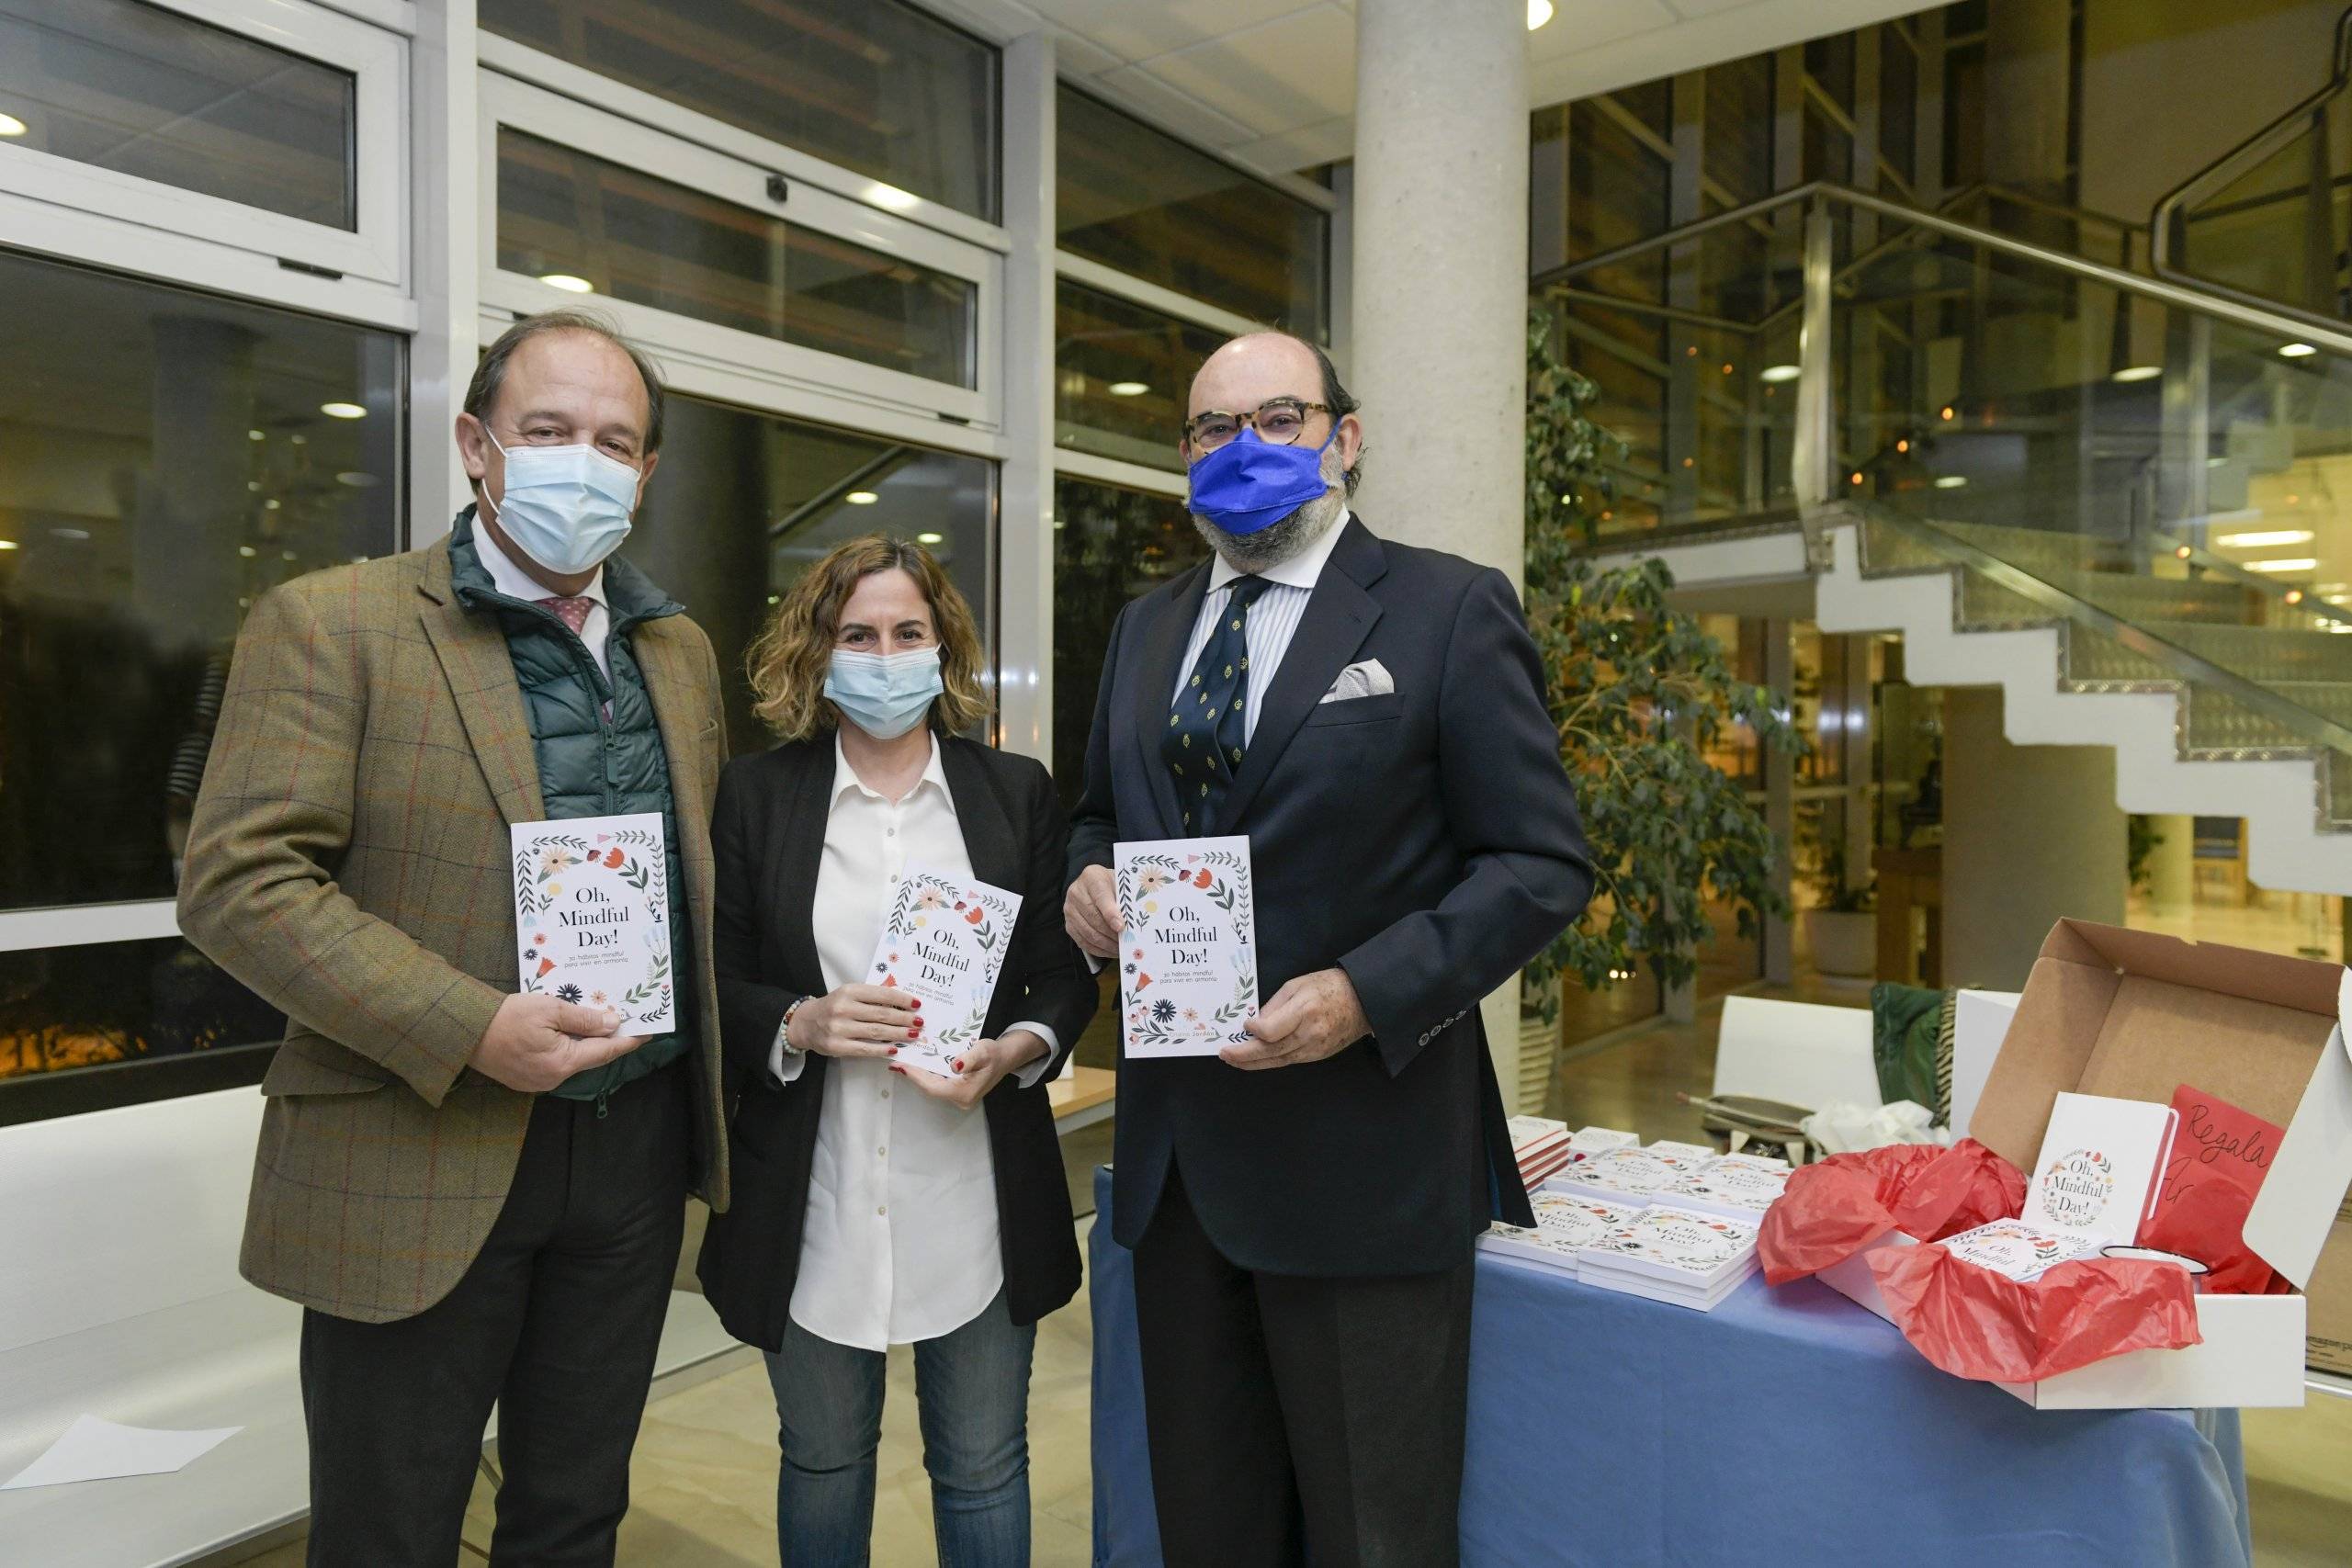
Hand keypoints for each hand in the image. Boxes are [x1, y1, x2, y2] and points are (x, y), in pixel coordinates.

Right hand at [472, 994, 648, 1092]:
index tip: (648, 1032)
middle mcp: (553, 1079)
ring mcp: (539, 1082)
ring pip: (573, 1061)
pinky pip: (555, 1063)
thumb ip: (584, 1018)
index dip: (628, 1040)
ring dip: (586, 1043)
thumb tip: (613, 1024)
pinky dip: (566, 1048)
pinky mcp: (526, 1079)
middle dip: (608, 1040)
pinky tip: (570, 1032)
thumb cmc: (507, 1017)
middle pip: (591, 1057)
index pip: (606, 1052)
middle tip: (627, 1022)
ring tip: (599, 1022)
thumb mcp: (550, 1009)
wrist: (465, 1031)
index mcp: (562, 1063)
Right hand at [791, 983, 920, 1060]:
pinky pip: (865, 1048)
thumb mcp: (849, 994)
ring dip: (898, 1033)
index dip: (902, 999)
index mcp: (849, 991)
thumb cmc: (834, 1007)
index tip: (917, 1004)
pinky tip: (896, 1048)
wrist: (805, 1023)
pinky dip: (882, 1049)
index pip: (881, 994)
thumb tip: (902, 1003)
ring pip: (876, 1031)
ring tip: (913, 1034)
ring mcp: (839, 1028)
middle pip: (881, 1014)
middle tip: (920, 1022)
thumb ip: (871, 997)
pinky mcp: (837, 1046)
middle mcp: (843, 1008)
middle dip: (904, 1018)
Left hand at [896, 1029, 1048, 1109]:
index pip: (933, 1087)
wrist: (1006, 1058)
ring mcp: (959, 1097)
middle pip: (930, 1088)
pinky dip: (927, 1074)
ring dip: (919, 1074)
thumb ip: (968, 1059)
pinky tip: (918, 1064)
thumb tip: (954, 1066)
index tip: (900, 1066)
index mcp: (964, 1093)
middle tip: (897, 1061)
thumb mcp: (982, 1051)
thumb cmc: (994, 1054)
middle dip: (913, 1075)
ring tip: (904, 1061)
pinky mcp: (958, 1091)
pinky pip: (938, 1083)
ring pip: (932, 1086)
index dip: (915, 1077)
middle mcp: (960, 1099)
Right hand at [1065, 864, 1120, 958]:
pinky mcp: (1068, 925)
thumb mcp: (1120, 884)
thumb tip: (1134, 921)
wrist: (1094, 885)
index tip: (1121, 927)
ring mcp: (1069, 910)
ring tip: (1121, 949)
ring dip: (1106, 944)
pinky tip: (1111, 951)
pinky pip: (1083, 942)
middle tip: (1127, 942)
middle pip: (1094, 918)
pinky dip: (1099, 950)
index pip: (1101, 897)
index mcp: (1091, 877)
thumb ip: (1125, 899)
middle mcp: (1076, 892)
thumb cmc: (1112, 885)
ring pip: (1088, 933)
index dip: (1110, 914)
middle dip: (1112, 934)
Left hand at [1221, 968, 1369, 1071]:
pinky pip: (1289, 1061)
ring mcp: (1315, 1048)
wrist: (1363, 1001)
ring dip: (1253, 1063)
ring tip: (1234, 1060)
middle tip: (1225, 1054)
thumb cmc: (1329, 987)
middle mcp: (1309, 1034)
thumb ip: (1274, 1004)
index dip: (1254, 1030)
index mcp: (1304, 1011)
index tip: (1245, 1024)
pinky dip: (1270, 1061)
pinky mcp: (1317, 1056)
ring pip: (1278, 1061)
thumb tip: (1255, 1022)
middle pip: (1271, 1051)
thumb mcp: (1297, 984)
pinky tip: (1256, 1059)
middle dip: (1244, 1055)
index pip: (1271, 1031)